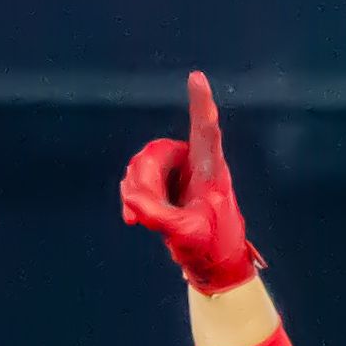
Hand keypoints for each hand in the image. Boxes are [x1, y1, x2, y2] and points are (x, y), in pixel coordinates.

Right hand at [120, 71, 260, 293]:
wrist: (213, 267)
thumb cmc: (211, 248)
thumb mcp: (185, 236)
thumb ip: (158, 217)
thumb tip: (131, 199)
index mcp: (211, 173)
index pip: (206, 132)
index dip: (201, 104)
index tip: (197, 78)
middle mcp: (196, 166)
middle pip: (159, 152)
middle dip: (144, 179)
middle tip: (140, 209)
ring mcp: (181, 175)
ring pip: (146, 164)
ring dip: (137, 189)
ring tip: (139, 216)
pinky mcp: (169, 186)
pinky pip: (141, 178)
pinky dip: (133, 196)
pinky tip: (132, 217)